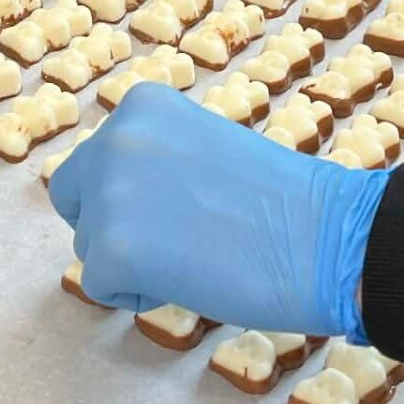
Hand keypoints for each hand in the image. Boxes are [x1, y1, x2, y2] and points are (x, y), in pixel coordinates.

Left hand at [48, 83, 386, 337]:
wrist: (327, 238)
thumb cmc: (282, 201)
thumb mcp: (203, 147)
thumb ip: (155, 160)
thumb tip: (120, 197)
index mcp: (141, 107)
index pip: (94, 162)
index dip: (128, 198)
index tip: (175, 210)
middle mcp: (114, 139)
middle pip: (76, 203)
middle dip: (112, 227)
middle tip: (175, 241)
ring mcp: (110, 194)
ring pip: (90, 247)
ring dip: (130, 262)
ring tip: (195, 256)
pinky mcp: (112, 250)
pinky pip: (102, 288)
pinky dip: (139, 296)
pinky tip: (191, 278)